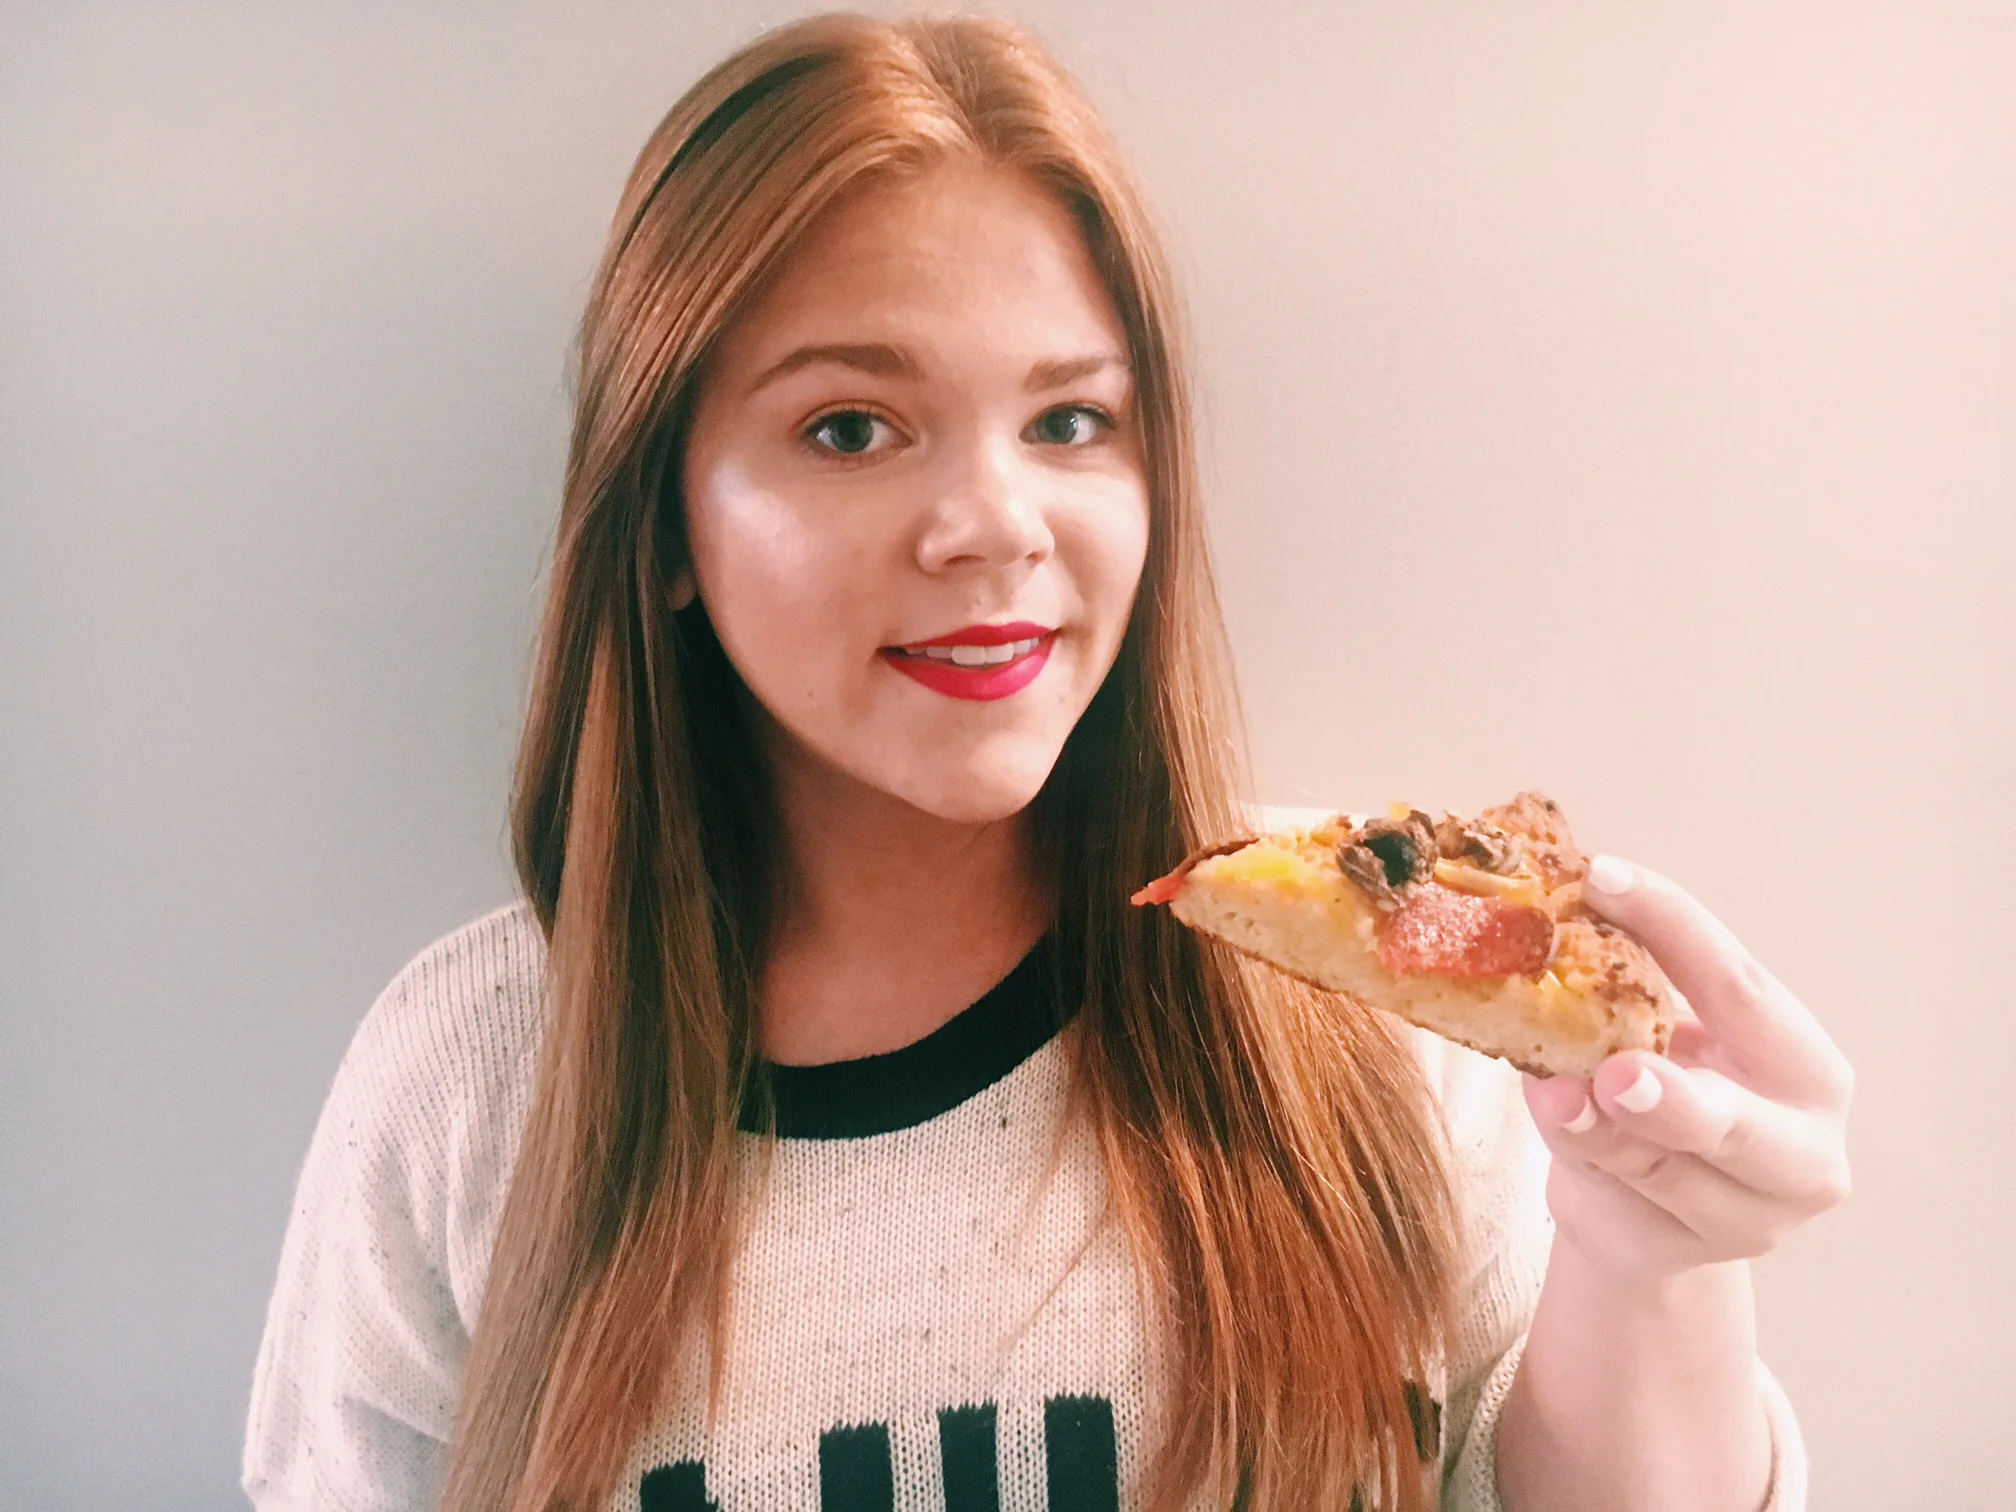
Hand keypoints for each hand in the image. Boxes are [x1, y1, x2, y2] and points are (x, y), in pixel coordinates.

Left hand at [1521, 855, 1854, 1281]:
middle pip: (1740, 1126)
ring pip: (1664, 1170)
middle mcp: (1803, 1149)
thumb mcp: (1659, 1036)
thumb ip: (1623, 995)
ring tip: (1551, 1095)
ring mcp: (1752, 1219)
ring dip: (1597, 1129)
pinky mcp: (1688, 1256)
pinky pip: (1621, 1202)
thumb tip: (1540, 920)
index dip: (1673, 925)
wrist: (1651, 1210)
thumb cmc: (1662, 1092)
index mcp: (1805, 1065)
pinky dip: (1578, 1158)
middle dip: (1676, 1100)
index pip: (1740, 986)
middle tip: (1619, 1073)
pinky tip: (1554, 1123)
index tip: (1602, 876)